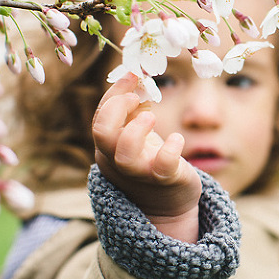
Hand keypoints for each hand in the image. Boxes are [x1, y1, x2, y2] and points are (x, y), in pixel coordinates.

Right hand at [92, 73, 201, 242]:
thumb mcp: (138, 133)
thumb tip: (139, 76)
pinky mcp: (165, 180)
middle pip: (102, 134)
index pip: (102, 116)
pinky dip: (170, 149)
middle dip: (116, 109)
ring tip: (151, 116)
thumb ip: (135, 108)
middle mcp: (118, 160)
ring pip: (124, 154)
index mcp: (109, 146)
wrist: (167, 205)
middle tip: (137, 97)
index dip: (115, 93)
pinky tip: (177, 138)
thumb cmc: (150, 161)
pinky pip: (162, 167)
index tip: (133, 73)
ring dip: (136, 130)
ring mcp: (140, 172)